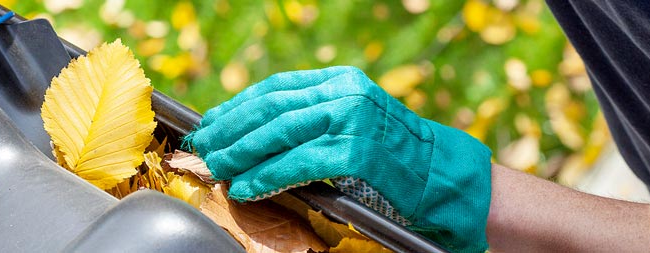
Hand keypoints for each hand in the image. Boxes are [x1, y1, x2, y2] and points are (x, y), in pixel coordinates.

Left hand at [185, 66, 491, 251]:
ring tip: (219, 168)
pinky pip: (297, 164)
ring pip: (279, 133)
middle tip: (205, 148)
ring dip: (241, 153)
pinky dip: (266, 176)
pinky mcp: (356, 152)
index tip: (212, 123)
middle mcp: (345, 93)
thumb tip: (254, 133)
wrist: (443, 177)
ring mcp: (352, 120)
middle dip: (231, 130)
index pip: (276, 88)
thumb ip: (313, 119)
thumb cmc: (394, 157)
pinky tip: (247, 187)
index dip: (238, 106)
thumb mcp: (353, 122)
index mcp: (341, 80)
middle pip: (271, 108)